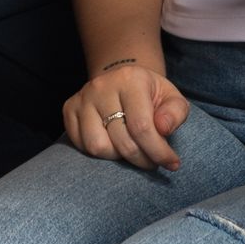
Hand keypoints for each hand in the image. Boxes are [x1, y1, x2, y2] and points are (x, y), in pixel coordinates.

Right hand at [61, 59, 188, 170]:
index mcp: (131, 79)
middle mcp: (102, 86)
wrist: (123, 81)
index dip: (158, 151)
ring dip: (117, 157)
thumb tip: (163, 129)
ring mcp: (83, 98)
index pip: (142, 127)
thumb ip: (175, 113)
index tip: (172, 164)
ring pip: (96, 146)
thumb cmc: (150, 95)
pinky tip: (113, 144)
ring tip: (130, 150)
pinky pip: (81, 145)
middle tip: (152, 161)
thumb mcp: (171, 98)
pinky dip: (99, 153)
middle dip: (141, 159)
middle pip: (121, 141)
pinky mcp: (69, 109)